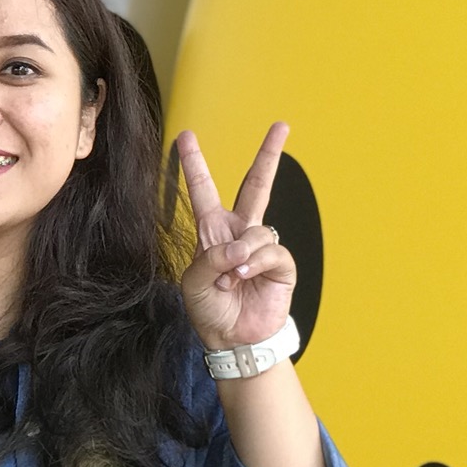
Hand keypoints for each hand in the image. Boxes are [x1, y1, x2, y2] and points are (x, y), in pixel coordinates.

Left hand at [176, 124, 294, 352]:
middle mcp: (240, 233)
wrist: (233, 340)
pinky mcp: (281, 266)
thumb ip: (212, 258)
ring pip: (259, 231)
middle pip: (257, 185)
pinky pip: (272, 252)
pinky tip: (246, 277)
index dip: (194, 164)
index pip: (203, 190)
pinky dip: (256, 264)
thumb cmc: (209, 310)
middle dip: (269, 155)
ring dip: (242, 254)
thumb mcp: (194, 282)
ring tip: (232, 277)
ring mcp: (262, 248)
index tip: (185, 137)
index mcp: (213, 232)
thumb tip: (241, 247)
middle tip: (281, 126)